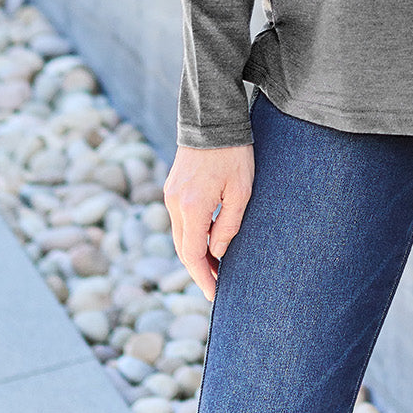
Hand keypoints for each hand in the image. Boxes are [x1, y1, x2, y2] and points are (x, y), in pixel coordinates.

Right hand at [164, 143, 254, 300]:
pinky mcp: (172, 186)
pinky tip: (208, 239)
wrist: (212, 118)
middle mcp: (175, 203)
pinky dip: (192, 235)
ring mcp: (171, 194)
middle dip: (200, 271)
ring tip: (218, 265)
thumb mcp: (241, 191)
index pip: (193, 256)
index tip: (216, 295)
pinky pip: (180, 219)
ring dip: (196, 253)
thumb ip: (228, 226)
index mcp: (192, 207)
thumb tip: (217, 253)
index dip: (204, 279)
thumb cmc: (234, 153)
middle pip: (184, 249)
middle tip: (218, 285)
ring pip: (180, 235)